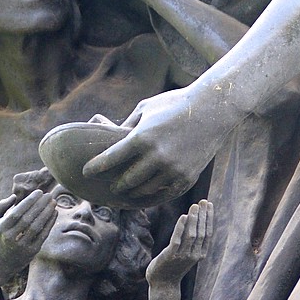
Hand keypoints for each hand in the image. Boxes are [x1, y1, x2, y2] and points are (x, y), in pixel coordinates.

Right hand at [0, 189, 56, 272]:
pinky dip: (49, 223)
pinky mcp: (31, 252)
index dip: (29, 201)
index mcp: (0, 229)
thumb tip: (14, 197)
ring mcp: (22, 246)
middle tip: (49, 195)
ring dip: (47, 213)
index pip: (17, 212)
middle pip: (28, 218)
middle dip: (40, 205)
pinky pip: (43, 235)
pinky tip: (54, 214)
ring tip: (53, 202)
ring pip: (37, 226)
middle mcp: (10, 238)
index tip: (39, 192)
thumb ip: (0, 207)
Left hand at [83, 82, 241, 200]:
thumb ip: (128, 125)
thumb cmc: (175, 104)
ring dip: (133, 192)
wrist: (213, 110)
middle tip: (110, 186)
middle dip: (116, 185)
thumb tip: (112, 137)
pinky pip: (164, 193)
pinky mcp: (187, 177)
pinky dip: (153, 195)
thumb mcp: (146, 108)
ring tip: (127, 191)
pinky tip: (147, 193)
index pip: (111, 159)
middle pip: (126, 180)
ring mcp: (173, 169)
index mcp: (142, 138)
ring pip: (144, 190)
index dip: (96, 168)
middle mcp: (156, 156)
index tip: (86, 172)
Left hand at [146, 200, 212, 285]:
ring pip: (191, 235)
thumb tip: (192, 220)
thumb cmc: (173, 266)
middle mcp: (194, 255)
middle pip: (201, 232)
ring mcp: (183, 256)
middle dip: (203, 215)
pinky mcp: (171, 255)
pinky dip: (181, 227)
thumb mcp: (186, 254)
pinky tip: (183, 217)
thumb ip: (190, 241)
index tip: (209, 205)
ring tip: (194, 206)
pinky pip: (177, 239)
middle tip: (203, 201)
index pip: (208, 233)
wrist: (163, 284)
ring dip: (194, 219)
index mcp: (200, 254)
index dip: (209, 218)